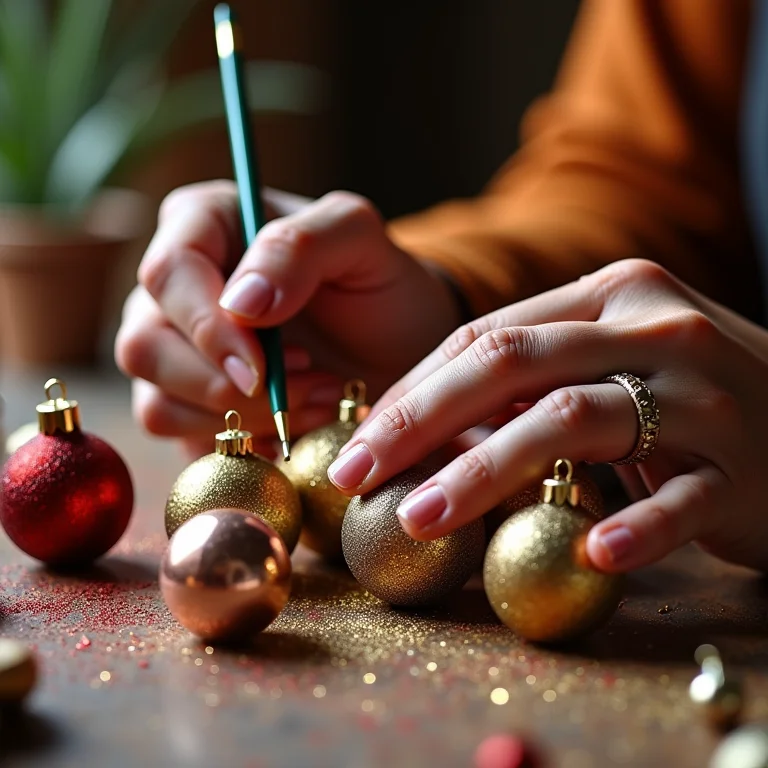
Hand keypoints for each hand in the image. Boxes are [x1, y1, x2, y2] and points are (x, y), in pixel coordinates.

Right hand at [115, 181, 460, 457]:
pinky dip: (239, 442)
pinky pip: (178, 436)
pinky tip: (292, 424)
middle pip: (144, 346)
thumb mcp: (360, 241)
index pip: (167, 272)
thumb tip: (238, 304)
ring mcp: (172, 349)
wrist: (397, 349)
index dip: (206, 328)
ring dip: (241, 417)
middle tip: (310, 382)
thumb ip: (299, 246)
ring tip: (317, 399)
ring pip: (156, 401)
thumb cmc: (378, 286)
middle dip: (227, 385)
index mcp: (203, 224)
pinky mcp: (184, 404)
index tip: (262, 369)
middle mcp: (174, 288)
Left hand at [327, 259, 767, 572]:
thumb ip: (531, 379)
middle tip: (357, 475)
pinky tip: (590, 553)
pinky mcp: (745, 467)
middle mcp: (655, 326)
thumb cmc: (694, 396)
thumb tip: (424, 425)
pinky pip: (681, 500)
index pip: (486, 332)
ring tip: (420, 518)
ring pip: (573, 420)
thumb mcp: (613, 362)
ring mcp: (705, 393)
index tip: (359, 440)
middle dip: (419, 421)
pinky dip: (634, 529)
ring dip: (485, 472)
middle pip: (511, 361)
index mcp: (611, 296)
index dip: (412, 388)